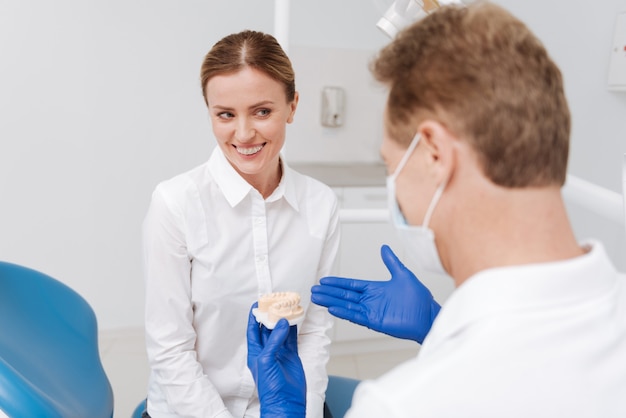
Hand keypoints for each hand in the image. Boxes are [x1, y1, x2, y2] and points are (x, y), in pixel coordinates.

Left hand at [246, 303, 305, 417]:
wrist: (286, 401)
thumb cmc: (270, 387)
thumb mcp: (266, 360)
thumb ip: (273, 341)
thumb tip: (280, 323)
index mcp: (255, 351)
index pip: (253, 329)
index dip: (254, 316)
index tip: (258, 304)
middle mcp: (267, 350)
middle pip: (267, 328)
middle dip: (271, 315)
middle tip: (276, 302)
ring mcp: (280, 352)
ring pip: (281, 331)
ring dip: (283, 320)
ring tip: (287, 307)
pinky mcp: (291, 354)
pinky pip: (291, 337)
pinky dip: (293, 328)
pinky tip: (295, 319)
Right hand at [311, 245, 439, 343]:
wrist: (428, 315)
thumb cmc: (419, 298)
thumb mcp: (402, 274)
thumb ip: (391, 262)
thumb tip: (384, 247)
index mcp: (375, 289)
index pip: (351, 284)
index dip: (337, 283)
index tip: (324, 281)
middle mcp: (371, 300)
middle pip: (345, 295)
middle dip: (329, 292)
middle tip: (314, 290)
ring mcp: (372, 311)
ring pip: (346, 305)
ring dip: (332, 302)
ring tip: (317, 299)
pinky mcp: (375, 321)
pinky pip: (356, 316)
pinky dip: (344, 312)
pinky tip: (333, 309)